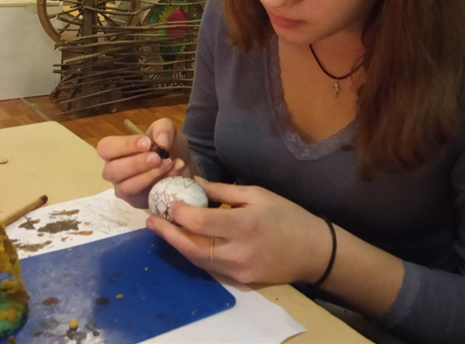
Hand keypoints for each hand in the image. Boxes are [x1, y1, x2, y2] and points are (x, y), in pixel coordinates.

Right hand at [96, 118, 189, 207]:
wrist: (181, 163)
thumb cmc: (166, 145)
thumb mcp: (166, 129)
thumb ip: (163, 129)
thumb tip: (161, 142)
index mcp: (115, 150)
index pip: (106, 148)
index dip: (124, 145)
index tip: (147, 143)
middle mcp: (114, 170)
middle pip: (112, 170)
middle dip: (136, 163)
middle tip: (157, 157)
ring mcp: (123, 188)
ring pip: (126, 187)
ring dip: (148, 176)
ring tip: (167, 164)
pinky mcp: (136, 201)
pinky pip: (142, 197)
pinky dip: (159, 185)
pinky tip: (173, 173)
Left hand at [146, 177, 330, 284]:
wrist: (314, 251)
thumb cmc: (287, 215)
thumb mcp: (257, 194)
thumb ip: (222, 191)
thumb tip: (193, 183)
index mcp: (244, 224)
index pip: (200, 222)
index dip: (179, 213)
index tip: (168, 201)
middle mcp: (238, 251)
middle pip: (191, 247)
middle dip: (168, 233)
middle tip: (150, 220)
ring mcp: (238, 270)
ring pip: (197, 260)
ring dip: (177, 244)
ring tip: (162, 229)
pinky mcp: (240, 280)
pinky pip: (210, 267)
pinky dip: (194, 253)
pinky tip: (186, 240)